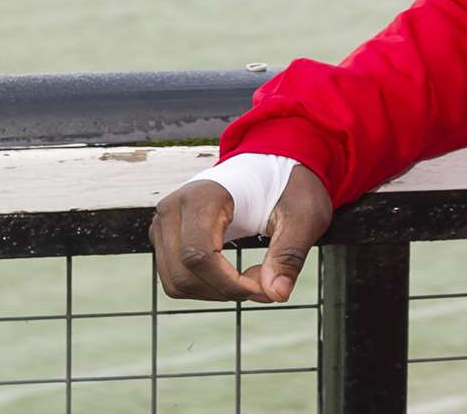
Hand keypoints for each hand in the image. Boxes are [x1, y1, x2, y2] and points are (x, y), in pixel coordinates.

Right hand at [150, 164, 332, 302]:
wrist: (271, 171)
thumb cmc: (288, 188)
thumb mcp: (302, 216)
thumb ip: (289, 255)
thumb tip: (277, 294)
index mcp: (202, 195)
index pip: (199, 255)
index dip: (230, 283)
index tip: (265, 288)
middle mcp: (173, 208)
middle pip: (184, 274)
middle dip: (226, 290)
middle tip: (265, 282)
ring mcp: (164, 224)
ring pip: (176, 283)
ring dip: (216, 292)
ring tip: (253, 276)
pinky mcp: (166, 239)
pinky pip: (176, 279)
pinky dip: (206, 288)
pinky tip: (235, 275)